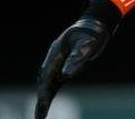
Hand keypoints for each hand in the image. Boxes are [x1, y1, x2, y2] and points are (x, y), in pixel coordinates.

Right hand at [35, 0, 121, 118]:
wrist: (94, 25)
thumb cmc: (92, 33)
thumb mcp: (86, 44)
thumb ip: (77, 57)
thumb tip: (66, 75)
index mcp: (56, 53)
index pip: (47, 75)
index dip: (44, 89)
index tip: (43, 102)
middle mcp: (53, 59)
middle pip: (44, 81)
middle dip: (41, 98)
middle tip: (39, 116)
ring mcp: (57, 63)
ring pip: (47, 84)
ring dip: (43, 99)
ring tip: (40, 116)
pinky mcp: (63, 67)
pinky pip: (54, 83)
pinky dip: (49, 94)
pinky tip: (46, 105)